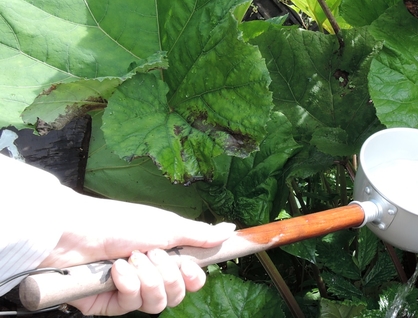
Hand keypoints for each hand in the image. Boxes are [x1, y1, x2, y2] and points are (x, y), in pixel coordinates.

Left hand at [38, 191, 234, 315]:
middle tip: (153, 254)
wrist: (78, 232)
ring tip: (131, 259)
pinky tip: (116, 269)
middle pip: (178, 294)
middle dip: (168, 274)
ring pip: (158, 303)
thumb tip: (230, 229)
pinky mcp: (110, 304)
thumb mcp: (168, 226)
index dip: (193, 276)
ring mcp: (130, 290)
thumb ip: (200, 234)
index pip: (192, 279)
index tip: (187, 263)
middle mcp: (150, 274)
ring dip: (147, 278)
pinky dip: (127, 283)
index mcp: (166, 256)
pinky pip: (132, 304)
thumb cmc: (121, 222)